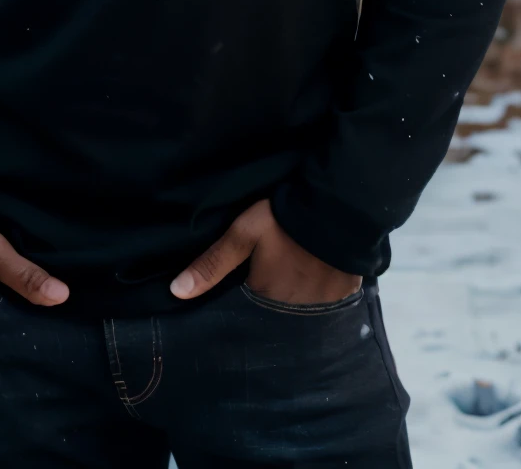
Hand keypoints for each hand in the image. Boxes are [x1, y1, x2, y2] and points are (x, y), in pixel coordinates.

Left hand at [169, 198, 361, 305]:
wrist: (340, 210)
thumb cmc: (286, 220)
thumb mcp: (244, 233)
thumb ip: (212, 262)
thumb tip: (176, 293)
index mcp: (264, 296)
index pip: (247, 306)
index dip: (246, 291)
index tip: (246, 280)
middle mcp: (292, 312)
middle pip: (274, 309)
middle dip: (270, 297)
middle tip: (273, 273)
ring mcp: (321, 307)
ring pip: (300, 309)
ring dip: (296, 297)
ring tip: (295, 275)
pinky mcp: (344, 297)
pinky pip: (327, 305)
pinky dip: (321, 295)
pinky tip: (319, 276)